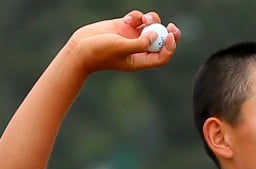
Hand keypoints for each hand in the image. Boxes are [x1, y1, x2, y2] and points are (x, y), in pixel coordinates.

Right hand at [66, 10, 180, 73]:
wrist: (80, 46)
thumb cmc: (99, 51)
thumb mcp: (121, 48)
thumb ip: (140, 43)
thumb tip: (156, 35)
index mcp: (141, 60)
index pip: (162, 56)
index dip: (170, 46)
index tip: (170, 36)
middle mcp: (139, 49)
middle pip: (161, 41)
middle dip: (168, 33)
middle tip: (172, 26)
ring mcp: (132, 37)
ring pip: (150, 27)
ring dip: (150, 20)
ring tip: (144, 19)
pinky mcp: (124, 26)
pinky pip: (137, 19)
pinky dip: (136, 16)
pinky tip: (127, 18)